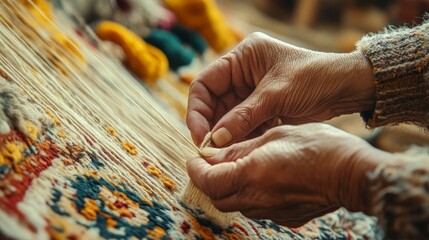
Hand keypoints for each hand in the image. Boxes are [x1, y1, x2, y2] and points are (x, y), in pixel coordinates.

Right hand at [187, 32, 374, 146]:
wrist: (347, 87)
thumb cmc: (315, 77)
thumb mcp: (276, 95)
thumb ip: (244, 116)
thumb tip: (214, 140)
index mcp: (242, 58)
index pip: (205, 83)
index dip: (197, 110)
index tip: (200, 135)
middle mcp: (242, 74)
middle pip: (213, 103)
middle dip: (212, 127)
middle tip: (210, 151)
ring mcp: (252, 92)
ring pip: (227, 117)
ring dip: (226, 136)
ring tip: (224, 155)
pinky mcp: (262, 108)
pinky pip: (243, 125)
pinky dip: (241, 139)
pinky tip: (240, 152)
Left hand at [187, 123, 387, 226]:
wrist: (353, 172)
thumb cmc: (318, 146)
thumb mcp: (274, 136)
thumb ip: (239, 149)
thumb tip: (211, 153)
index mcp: (251, 175)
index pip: (207, 180)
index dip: (195, 170)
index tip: (194, 159)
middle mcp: (257, 199)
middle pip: (217, 197)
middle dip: (208, 180)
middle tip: (211, 162)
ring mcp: (271, 212)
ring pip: (236, 204)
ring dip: (228, 188)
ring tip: (235, 167)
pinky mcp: (285, 217)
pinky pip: (257, 208)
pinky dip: (249, 194)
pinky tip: (260, 178)